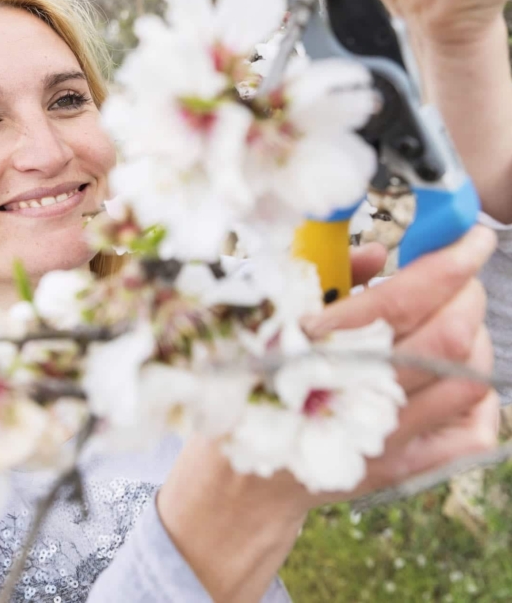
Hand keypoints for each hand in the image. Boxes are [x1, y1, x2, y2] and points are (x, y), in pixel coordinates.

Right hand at [157, 227, 497, 602]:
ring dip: (474, 337)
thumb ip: (328, 279)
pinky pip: (471, 434)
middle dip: (468, 292)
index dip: (447, 265)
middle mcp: (357, 394)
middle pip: (449, 337)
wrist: (240, 480)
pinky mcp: (401, 468)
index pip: (403, 301)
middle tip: (460, 274)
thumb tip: (380, 255)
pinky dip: (480, 397)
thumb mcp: (271, 314)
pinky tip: (457, 374)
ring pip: (469, 379)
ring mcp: (384, 437)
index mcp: (317, 348)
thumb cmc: (252, 382)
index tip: (473, 237)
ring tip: (455, 318)